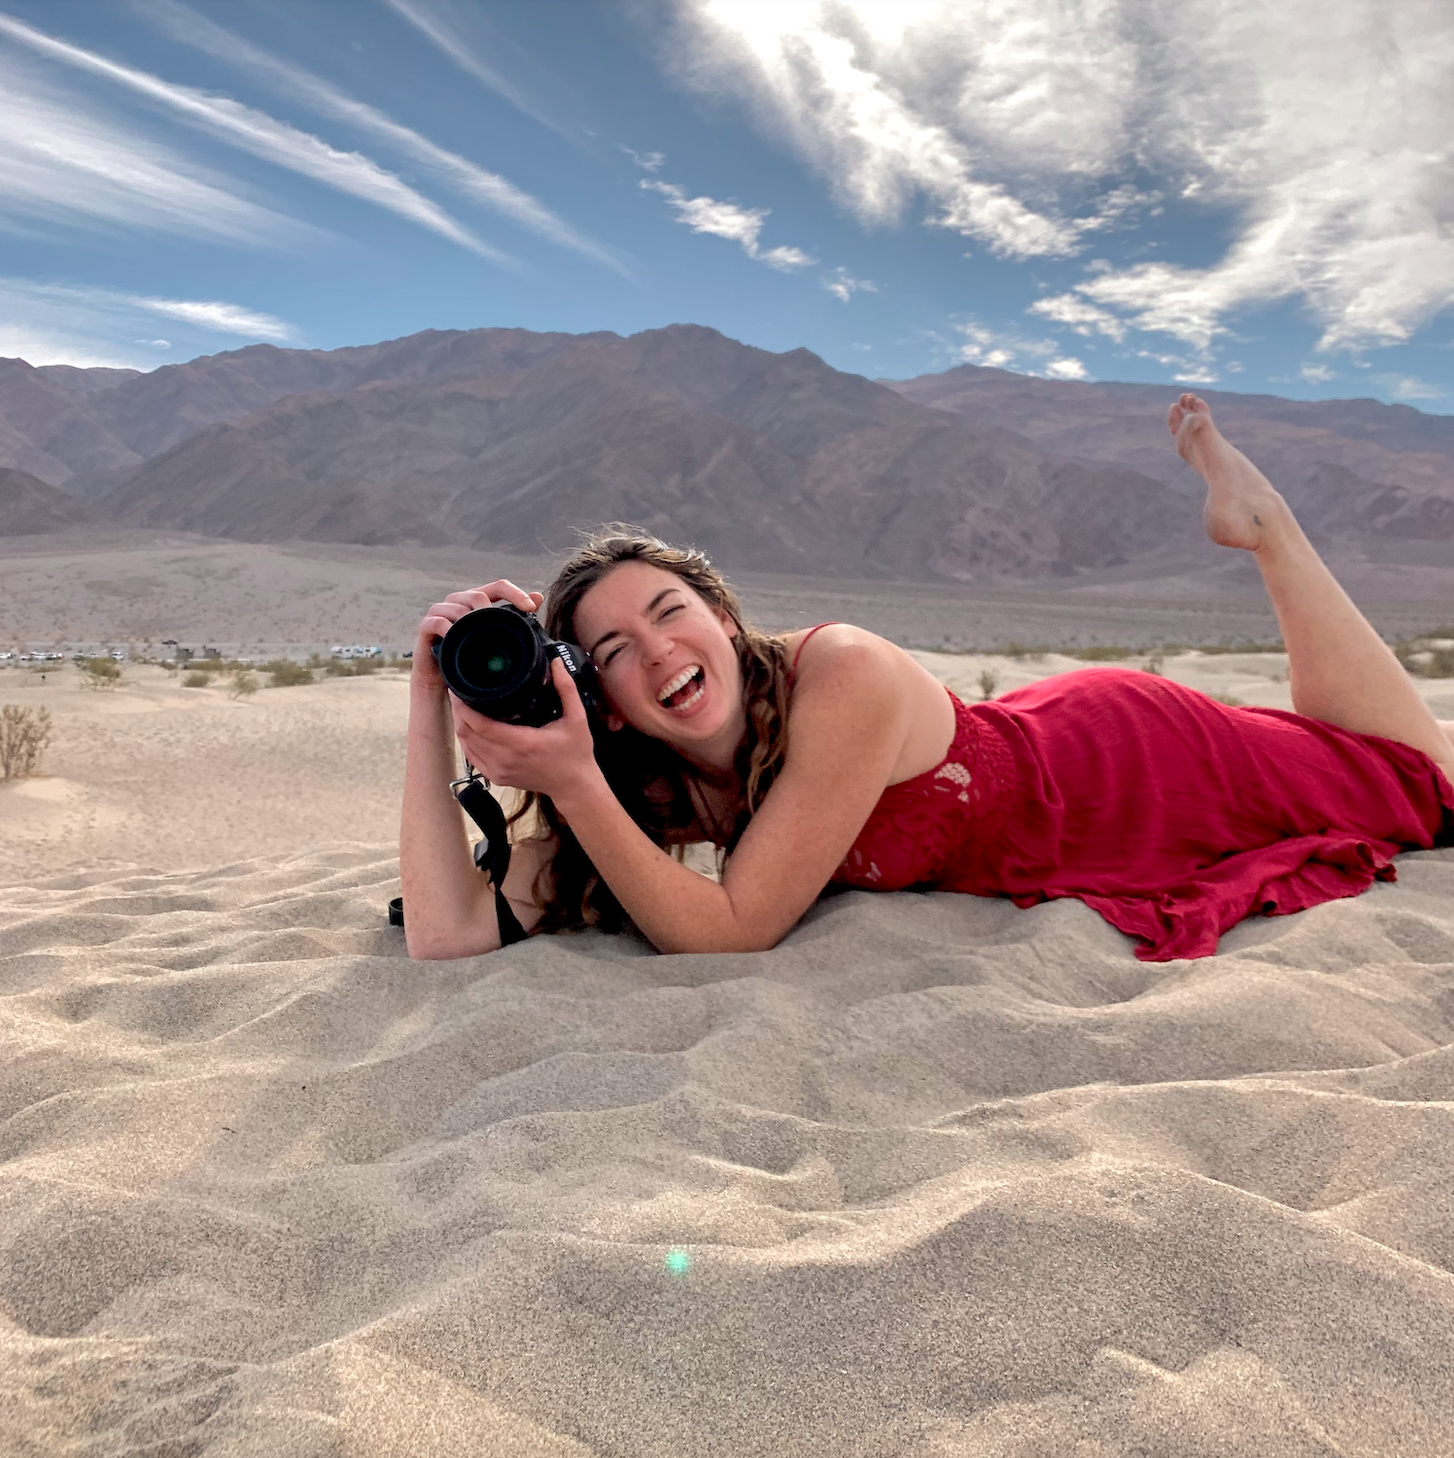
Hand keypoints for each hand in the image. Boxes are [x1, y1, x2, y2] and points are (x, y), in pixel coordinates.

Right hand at [412, 579, 543, 693]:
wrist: (442, 677)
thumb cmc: (471, 655)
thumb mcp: (495, 637)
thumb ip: (514, 617)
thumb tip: (538, 597)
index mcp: (477, 599)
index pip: (499, 586)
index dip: (515, 593)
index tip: (531, 608)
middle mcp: (459, 600)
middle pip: (478, 595)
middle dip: (493, 612)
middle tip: (504, 632)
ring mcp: (441, 611)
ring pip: (459, 608)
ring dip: (471, 623)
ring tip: (481, 639)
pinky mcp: (426, 625)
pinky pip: (437, 621)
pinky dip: (448, 629)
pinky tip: (457, 639)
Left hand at [451, 658, 600, 804]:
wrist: (574, 786)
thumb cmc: (576, 752)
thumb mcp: (577, 718)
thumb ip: (566, 688)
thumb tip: (556, 661)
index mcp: (522, 743)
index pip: (480, 724)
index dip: (463, 706)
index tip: (458, 688)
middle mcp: (506, 759)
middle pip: (467, 733)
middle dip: (458, 711)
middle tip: (458, 692)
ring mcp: (499, 771)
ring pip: (466, 745)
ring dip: (461, 725)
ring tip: (462, 706)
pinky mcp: (497, 778)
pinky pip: (472, 758)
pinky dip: (467, 741)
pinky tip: (469, 728)